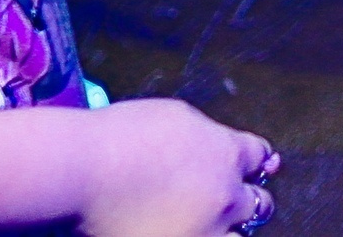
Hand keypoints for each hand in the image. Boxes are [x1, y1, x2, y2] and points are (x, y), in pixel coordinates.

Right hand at [79, 99, 279, 236]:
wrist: (81, 172)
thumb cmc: (117, 137)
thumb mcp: (173, 118)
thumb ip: (204, 135)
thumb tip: (212, 146)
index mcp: (225, 152)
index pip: (259, 157)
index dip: (259, 161)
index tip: (261, 165)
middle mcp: (225, 196)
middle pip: (259, 204)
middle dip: (252, 201)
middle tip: (248, 202)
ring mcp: (206, 231)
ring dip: (230, 230)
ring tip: (216, 227)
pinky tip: (193, 232)